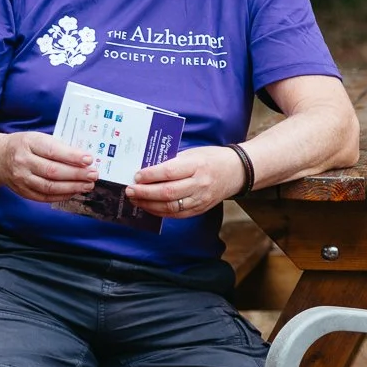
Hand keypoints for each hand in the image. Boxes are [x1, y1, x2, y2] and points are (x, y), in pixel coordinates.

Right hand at [0, 132, 95, 202]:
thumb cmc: (25, 145)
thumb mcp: (38, 138)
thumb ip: (58, 146)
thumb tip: (84, 158)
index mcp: (28, 143)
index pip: (53, 151)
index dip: (72, 157)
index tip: (89, 159)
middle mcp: (22, 161)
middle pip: (53, 171)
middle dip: (77, 174)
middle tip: (93, 175)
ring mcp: (21, 178)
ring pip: (50, 187)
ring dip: (72, 187)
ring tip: (88, 185)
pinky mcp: (22, 191)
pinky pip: (44, 197)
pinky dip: (62, 195)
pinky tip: (74, 191)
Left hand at [126, 146, 244, 218]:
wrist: (237, 171)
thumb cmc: (212, 158)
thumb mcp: (192, 153)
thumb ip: (172, 162)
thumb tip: (147, 170)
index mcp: (197, 165)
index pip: (169, 172)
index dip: (150, 176)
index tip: (136, 176)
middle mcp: (200, 184)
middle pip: (167, 192)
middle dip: (144, 192)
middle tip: (130, 190)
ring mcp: (201, 199)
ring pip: (170, 207)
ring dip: (149, 204)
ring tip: (135, 199)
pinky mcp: (200, 209)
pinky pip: (177, 214)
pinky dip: (160, 212)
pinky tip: (149, 206)